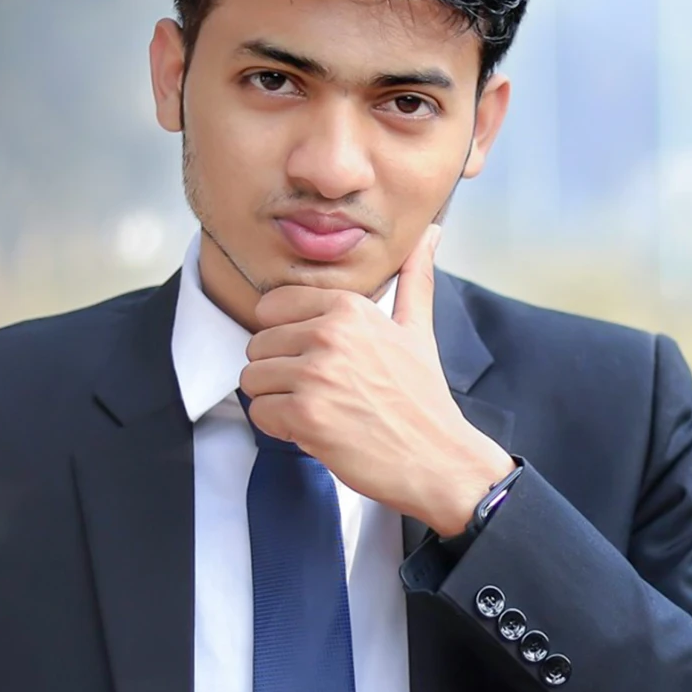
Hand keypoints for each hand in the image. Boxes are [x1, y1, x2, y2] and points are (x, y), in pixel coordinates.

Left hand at [239, 224, 513, 536]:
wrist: (438, 459)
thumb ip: (414, 279)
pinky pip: (259, 412)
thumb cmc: (423, 399)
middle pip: (258, 344)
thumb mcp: (418, 330)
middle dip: (281, 373)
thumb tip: (431, 231)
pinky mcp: (305, 415)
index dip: (287, 338)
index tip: (316, 359)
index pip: (272, 307)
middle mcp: (329, 334)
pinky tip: (316, 431)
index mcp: (349, 307)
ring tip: (319, 410)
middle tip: (323, 392)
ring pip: (252, 378)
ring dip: (277, 401)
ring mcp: (316, 374)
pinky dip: (280, 428)